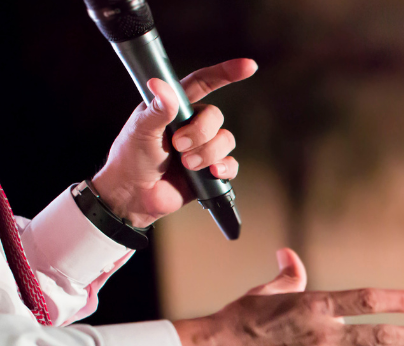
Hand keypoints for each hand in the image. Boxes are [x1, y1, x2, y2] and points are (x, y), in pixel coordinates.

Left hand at [92, 58, 257, 228]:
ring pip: (225, 140)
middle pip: (216, 117)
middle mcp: (192, 124)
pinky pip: (231, 164)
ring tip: (186, 164)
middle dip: (201, 133)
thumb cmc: (130, 159)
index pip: (203, 83)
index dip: (225, 73)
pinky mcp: (210, 170)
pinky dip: (223, 168)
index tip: (248, 66)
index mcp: (175, 108)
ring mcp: (203, 147)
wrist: (134, 195)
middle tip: (178, 146)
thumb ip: (157, 109)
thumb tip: (162, 85)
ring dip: (207, 153)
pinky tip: (211, 172)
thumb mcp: (140, 130)